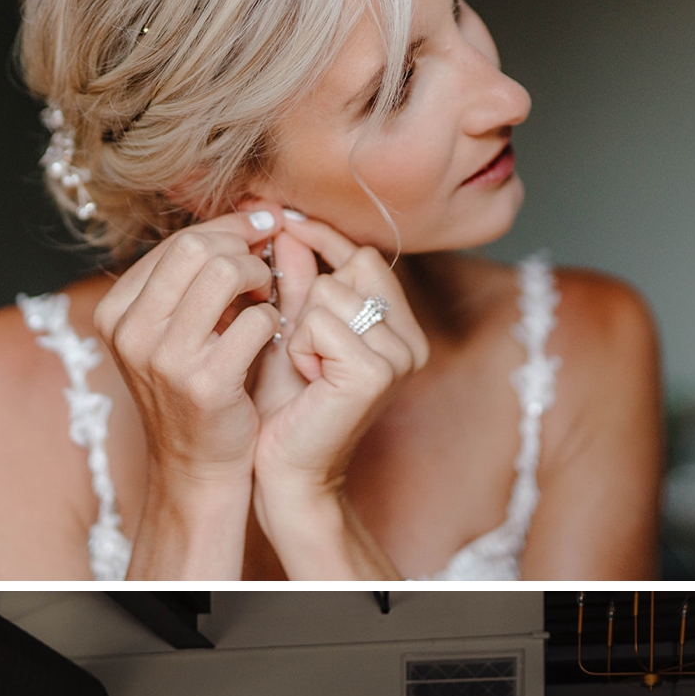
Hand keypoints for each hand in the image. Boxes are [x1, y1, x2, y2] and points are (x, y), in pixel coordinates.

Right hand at [92, 210, 284, 494]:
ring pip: (225, 272)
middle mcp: (131, 332)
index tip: (261, 225)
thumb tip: (241, 221)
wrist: (195, 467)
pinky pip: (256, 319)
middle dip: (242, 246)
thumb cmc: (192, 392)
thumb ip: (187, 281)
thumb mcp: (169, 332)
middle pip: (197, 248)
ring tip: (266, 296)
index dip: (228, 228)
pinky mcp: (206, 383)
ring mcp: (165, 358)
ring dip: (259, 277)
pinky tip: (271, 334)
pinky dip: (273, 320)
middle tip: (266, 263)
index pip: (177, 243)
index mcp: (115, 313)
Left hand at [250, 217, 427, 567]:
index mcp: (400, 329)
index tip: (284, 223)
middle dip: (311, 296)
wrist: (286, 471)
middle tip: (300, 346)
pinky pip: (321, 322)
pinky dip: (300, 346)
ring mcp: (399, 357)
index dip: (324, 238)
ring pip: (333, 291)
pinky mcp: (375, 373)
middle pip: (354, 266)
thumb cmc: (286, 408)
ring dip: (301, 326)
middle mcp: (410, 341)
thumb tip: (288, 226)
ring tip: (304, 367)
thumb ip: (299, 282)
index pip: (366, 256)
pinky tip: (307, 379)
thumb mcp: (292, 332)